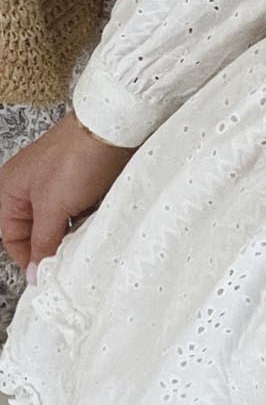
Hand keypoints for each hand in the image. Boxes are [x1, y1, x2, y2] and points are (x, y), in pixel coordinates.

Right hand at [0, 112, 136, 279]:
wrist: (115, 128)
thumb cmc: (77, 157)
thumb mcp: (53, 207)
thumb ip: (43, 241)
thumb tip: (34, 271)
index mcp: (12, 190)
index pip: (12, 236)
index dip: (28, 258)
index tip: (46, 276)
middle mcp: (32, 186)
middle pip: (39, 230)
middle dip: (54, 245)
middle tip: (70, 261)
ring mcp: (59, 183)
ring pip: (64, 222)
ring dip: (75, 232)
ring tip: (87, 241)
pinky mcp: (84, 180)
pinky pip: (83, 210)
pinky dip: (90, 219)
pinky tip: (100, 224)